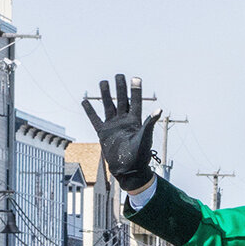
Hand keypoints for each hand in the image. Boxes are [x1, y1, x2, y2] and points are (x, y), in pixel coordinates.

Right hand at [81, 74, 160, 192]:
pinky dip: (90, 111)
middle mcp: (124, 121)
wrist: (129, 170)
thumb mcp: (146, 138)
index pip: (135, 101)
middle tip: (119, 75)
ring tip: (103, 82)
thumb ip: (150, 123)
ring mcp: (113, 126)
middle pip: (121, 100)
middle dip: (120, 87)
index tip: (135, 78)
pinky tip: (85, 101)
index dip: (136, 90)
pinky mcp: (103, 134)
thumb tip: (159, 110)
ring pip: (108, 106)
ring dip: (106, 94)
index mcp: (135, 121)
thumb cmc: (140, 156)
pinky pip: (95, 119)